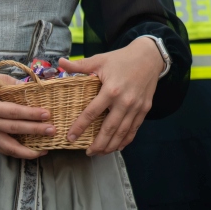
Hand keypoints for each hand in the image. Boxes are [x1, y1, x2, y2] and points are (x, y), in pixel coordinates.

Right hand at [0, 69, 53, 159]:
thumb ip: (6, 81)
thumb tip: (25, 86)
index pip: (13, 112)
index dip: (31, 114)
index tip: (47, 114)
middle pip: (15, 130)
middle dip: (35, 131)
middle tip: (52, 131)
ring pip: (8, 147)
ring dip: (27, 151)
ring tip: (44, 150)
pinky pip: (3, 150)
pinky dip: (17, 153)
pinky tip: (30, 152)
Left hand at [58, 36, 163, 154]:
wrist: (149, 57)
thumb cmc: (121, 58)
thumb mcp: (100, 60)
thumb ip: (80, 65)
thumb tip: (61, 62)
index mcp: (111, 90)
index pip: (92, 113)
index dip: (80, 126)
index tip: (71, 138)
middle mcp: (124, 101)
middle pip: (109, 128)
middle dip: (98, 144)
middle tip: (88, 153)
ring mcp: (136, 107)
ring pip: (122, 132)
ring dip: (111, 146)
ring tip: (100, 153)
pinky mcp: (144, 109)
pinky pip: (134, 129)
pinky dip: (126, 140)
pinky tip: (118, 147)